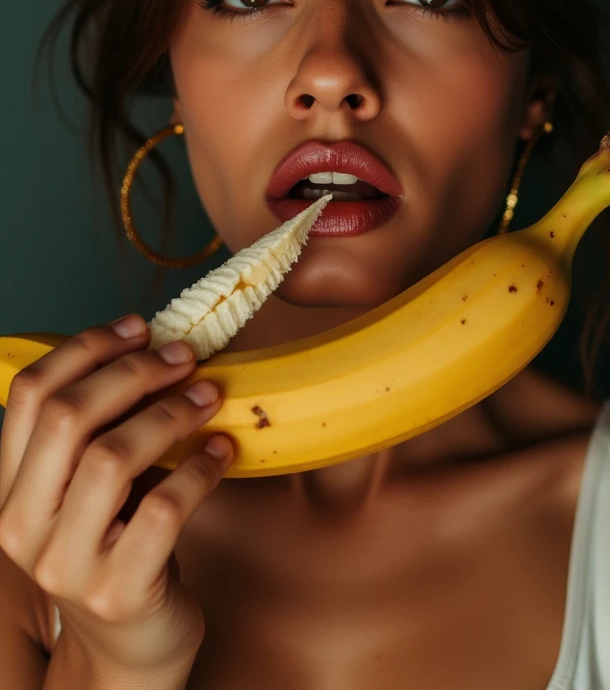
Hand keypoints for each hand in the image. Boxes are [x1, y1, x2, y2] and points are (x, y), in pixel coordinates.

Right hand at [0, 316, 233, 674]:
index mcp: (10, 487)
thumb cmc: (118, 546)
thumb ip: (104, 428)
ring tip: (210, 396)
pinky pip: (163, 509)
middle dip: (133, 373)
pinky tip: (223, 450)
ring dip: (170, 414)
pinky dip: (200, 468)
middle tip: (183, 357)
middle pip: (68, 417)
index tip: (139, 328)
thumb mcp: (93, 488)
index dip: (85, 349)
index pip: (29, 395)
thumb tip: (155, 348)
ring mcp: (66, 564)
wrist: (130, 646)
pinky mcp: (119, 591)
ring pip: (111, 458)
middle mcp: (23, 525)